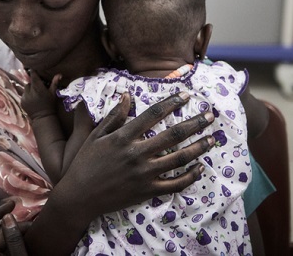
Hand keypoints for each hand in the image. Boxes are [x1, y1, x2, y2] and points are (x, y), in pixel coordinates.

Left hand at [0, 199, 29, 255]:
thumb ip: (13, 240)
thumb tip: (8, 217)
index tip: (12, 204)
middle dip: (13, 224)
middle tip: (32, 224)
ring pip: (2, 239)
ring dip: (17, 232)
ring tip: (33, 231)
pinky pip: (7, 247)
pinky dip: (16, 240)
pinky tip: (29, 240)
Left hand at [20, 72, 59, 120]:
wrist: (43, 117)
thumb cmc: (50, 105)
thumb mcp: (53, 94)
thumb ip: (55, 83)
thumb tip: (59, 74)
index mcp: (39, 89)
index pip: (33, 76)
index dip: (33, 72)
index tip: (33, 69)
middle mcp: (31, 92)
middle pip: (29, 82)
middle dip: (33, 84)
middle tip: (38, 87)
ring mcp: (25, 97)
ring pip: (25, 88)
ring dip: (29, 89)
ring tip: (35, 94)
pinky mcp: (22, 102)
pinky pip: (23, 95)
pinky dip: (27, 95)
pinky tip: (32, 100)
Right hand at [23, 91, 215, 254]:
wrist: (79, 197)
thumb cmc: (85, 163)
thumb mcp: (95, 136)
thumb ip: (114, 116)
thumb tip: (127, 95)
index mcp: (123, 137)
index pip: (153, 114)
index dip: (172, 102)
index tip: (186, 95)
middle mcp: (137, 153)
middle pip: (173, 135)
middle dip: (195, 123)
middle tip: (211, 115)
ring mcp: (144, 174)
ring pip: (179, 159)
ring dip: (199, 147)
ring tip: (213, 139)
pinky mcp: (147, 191)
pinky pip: (174, 184)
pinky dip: (190, 177)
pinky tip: (200, 168)